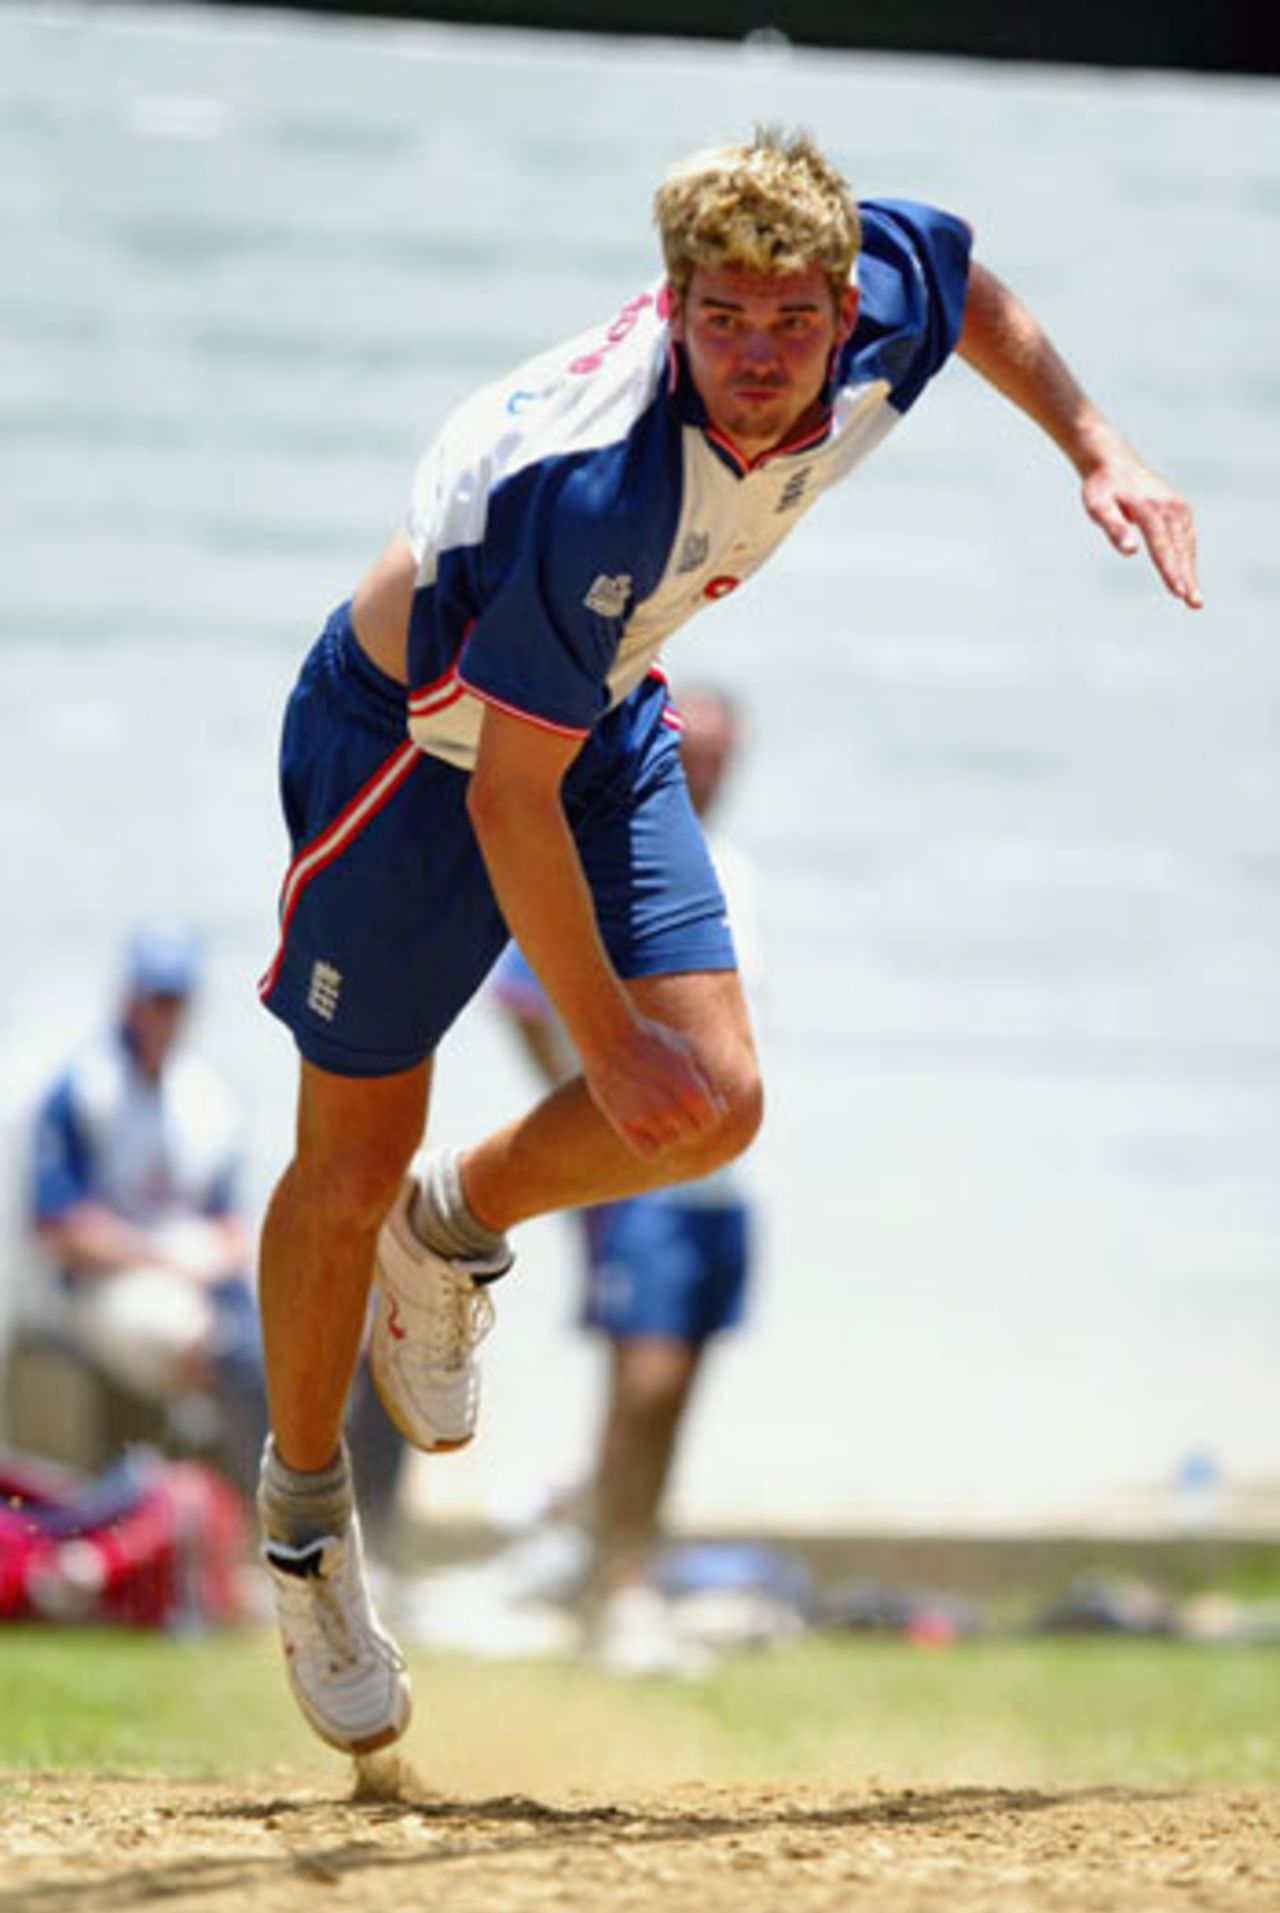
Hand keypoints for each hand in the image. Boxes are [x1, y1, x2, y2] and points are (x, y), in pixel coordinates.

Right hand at [582, 1014, 724, 1160]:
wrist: (608, 1036)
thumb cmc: (652, 1039)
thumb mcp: (689, 1051)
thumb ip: (708, 1081)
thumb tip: (719, 1106)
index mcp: (693, 1091)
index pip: (713, 1121)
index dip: (709, 1112)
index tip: (697, 1101)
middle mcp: (672, 1109)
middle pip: (693, 1134)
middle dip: (690, 1121)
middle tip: (673, 1100)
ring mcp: (647, 1119)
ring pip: (670, 1141)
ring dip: (668, 1129)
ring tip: (655, 1103)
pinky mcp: (625, 1125)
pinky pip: (649, 1151)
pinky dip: (652, 1143)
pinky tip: (646, 1124)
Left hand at [1082, 456, 1201, 608]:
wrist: (1112, 462)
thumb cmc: (1101, 488)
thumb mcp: (1098, 506)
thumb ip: (1114, 528)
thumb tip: (1130, 551)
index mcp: (1150, 508)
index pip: (1162, 545)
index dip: (1171, 570)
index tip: (1179, 592)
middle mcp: (1169, 506)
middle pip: (1179, 548)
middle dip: (1187, 577)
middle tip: (1194, 604)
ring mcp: (1177, 506)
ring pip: (1187, 544)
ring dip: (1190, 570)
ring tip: (1193, 598)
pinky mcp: (1179, 507)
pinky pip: (1187, 536)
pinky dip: (1188, 555)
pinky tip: (1187, 573)